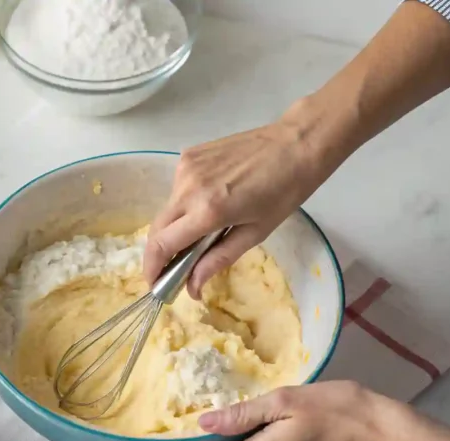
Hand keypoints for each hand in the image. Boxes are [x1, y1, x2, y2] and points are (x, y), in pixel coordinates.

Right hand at [144, 117, 336, 297]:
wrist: (296, 145)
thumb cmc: (284, 193)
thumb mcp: (255, 234)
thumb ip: (217, 260)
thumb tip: (192, 287)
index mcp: (207, 211)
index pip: (162, 245)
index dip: (153, 269)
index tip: (155, 285)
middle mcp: (188, 188)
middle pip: (157, 229)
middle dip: (159, 253)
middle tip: (171, 268)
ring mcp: (185, 168)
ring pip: (167, 209)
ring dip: (176, 226)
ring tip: (202, 229)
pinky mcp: (188, 156)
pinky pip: (177, 189)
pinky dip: (186, 203)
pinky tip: (209, 199)